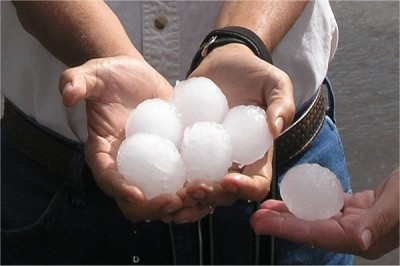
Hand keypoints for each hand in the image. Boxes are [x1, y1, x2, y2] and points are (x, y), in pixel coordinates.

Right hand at [59, 55, 183, 220]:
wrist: (135, 77)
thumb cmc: (110, 77)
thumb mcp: (93, 75)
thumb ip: (77, 82)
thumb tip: (68, 95)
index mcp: (105, 154)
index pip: (107, 178)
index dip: (119, 189)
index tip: (137, 194)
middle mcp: (128, 165)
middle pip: (136, 201)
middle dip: (154, 206)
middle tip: (176, 200)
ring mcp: (152, 164)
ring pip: (163, 196)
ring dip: (181, 203)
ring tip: (199, 195)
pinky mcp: (172, 157)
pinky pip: (183, 178)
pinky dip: (196, 185)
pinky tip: (213, 182)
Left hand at [167, 44, 294, 222]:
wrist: (223, 63)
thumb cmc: (253, 74)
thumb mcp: (275, 83)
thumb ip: (282, 104)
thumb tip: (275, 129)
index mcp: (256, 155)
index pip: (257, 182)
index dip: (246, 188)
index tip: (228, 179)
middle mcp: (232, 162)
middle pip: (225, 194)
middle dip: (211, 197)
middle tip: (194, 189)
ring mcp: (207, 158)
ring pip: (200, 190)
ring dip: (188, 201)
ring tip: (174, 197)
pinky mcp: (186, 148)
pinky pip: (178, 170)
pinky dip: (169, 183)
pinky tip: (155, 186)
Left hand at [251, 168, 398, 259]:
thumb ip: (381, 220)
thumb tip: (360, 241)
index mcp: (363, 237)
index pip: (316, 234)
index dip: (286, 229)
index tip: (261, 223)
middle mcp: (356, 234)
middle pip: (310, 228)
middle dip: (281, 223)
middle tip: (255, 217)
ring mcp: (357, 221)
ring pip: (317, 217)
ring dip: (292, 212)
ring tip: (267, 207)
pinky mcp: (359, 209)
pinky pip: (329, 206)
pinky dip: (310, 200)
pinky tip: (295, 197)